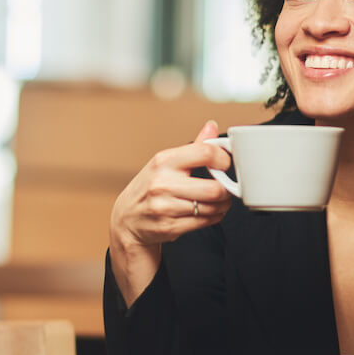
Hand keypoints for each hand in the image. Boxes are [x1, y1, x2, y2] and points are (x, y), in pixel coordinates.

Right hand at [109, 120, 232, 303]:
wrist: (127, 219)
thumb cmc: (149, 188)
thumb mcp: (165, 162)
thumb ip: (193, 147)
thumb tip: (211, 127)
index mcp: (164, 161)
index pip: (205, 153)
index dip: (223, 159)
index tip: (225, 163)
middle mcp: (163, 184)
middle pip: (213, 189)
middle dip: (226, 190)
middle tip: (226, 188)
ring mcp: (166, 207)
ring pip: (212, 207)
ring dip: (222, 205)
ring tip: (219, 200)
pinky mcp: (170, 227)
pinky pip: (204, 222)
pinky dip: (214, 217)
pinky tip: (210, 211)